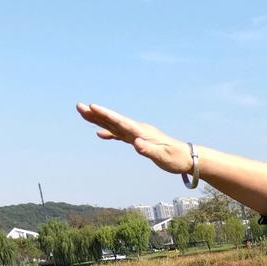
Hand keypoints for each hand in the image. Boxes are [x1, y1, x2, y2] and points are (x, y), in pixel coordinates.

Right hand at [76, 103, 192, 174]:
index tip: (92, 106)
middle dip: (96, 114)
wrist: (188, 158)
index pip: (120, 122)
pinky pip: (121, 135)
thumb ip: (149, 150)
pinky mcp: (139, 140)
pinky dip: (110, 134)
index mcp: (142, 132)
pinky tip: (100, 134)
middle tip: (78, 106)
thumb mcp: (163, 157)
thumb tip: (135, 144)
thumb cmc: (176, 159)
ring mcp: (138, 134)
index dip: (106, 114)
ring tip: (83, 114)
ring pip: (115, 126)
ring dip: (99, 120)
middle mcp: (138, 130)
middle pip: (113, 121)